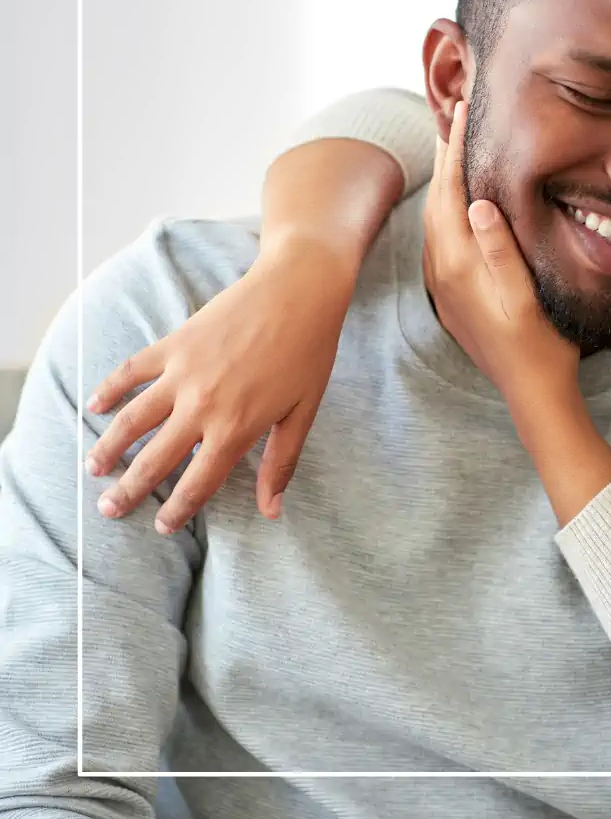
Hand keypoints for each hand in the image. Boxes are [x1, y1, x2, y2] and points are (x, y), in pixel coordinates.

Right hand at [86, 237, 356, 532]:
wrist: (298, 290)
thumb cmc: (309, 353)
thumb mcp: (303, 412)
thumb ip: (281, 462)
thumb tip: (272, 510)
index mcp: (236, 428)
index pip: (199, 482)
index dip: (178, 510)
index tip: (160, 528)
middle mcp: (202, 406)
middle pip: (156, 459)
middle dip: (129, 490)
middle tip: (108, 510)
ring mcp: (182, 373)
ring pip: (132, 420)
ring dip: (109, 447)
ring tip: (93, 468)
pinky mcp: (174, 344)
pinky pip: (131, 372)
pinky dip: (109, 389)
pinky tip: (93, 406)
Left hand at [422, 100, 581, 409]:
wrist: (532, 394)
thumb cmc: (542, 347)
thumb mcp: (527, 297)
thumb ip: (500, 251)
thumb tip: (477, 203)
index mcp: (460, 266)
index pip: (451, 193)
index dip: (454, 150)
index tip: (460, 111)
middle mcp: (443, 272)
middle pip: (437, 200)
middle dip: (444, 157)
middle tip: (454, 116)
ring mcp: (444, 286)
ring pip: (435, 220)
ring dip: (443, 183)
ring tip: (455, 149)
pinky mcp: (451, 297)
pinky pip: (440, 240)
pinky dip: (446, 211)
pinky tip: (459, 205)